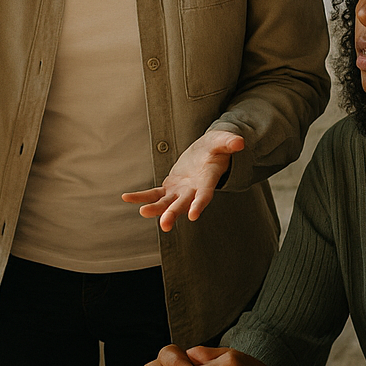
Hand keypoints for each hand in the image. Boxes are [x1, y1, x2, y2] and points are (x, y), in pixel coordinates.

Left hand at [122, 129, 243, 230]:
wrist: (206, 153)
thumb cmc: (217, 147)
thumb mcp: (223, 141)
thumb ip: (230, 142)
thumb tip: (240, 143)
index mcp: (208, 180)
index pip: (205, 194)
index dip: (199, 204)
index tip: (193, 215)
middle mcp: (193, 190)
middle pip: (183, 204)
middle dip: (173, 214)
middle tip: (164, 225)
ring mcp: (180, 191)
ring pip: (167, 203)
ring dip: (155, 209)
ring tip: (143, 212)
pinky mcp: (169, 188)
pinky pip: (153, 194)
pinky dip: (141, 197)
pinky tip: (126, 198)